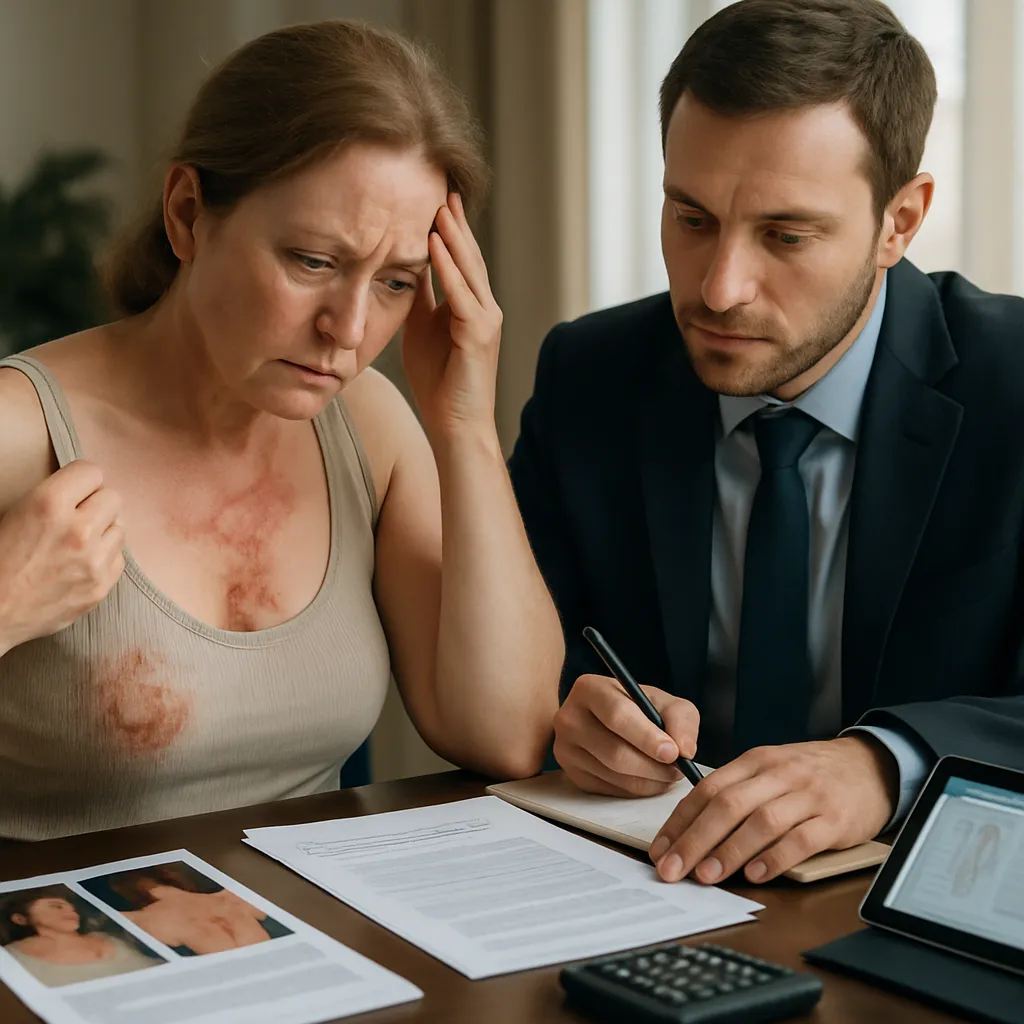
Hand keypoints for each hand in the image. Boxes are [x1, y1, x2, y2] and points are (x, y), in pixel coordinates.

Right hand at [0, 461, 123, 653]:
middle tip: (79, 516)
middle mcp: (77, 529)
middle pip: (112, 497)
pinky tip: (83, 562)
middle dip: (96, 504)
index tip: (76, 490)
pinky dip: (105, 557)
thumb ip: (55, 497)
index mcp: (49, 504)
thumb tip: (84, 489)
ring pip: (120, 527)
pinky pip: (119, 557)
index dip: (82, 481)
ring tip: (79, 542)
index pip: (91, 472)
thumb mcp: (17, 513)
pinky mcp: (101, 586)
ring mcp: (93, 560)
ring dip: (104, 531)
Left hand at [401, 192, 501, 437]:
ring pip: (469, 269)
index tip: (435, 195)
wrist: (455, 425)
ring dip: (453, 235)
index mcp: (471, 306)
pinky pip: (462, 294)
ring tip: (439, 204)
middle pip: (468, 256)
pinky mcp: (479, 335)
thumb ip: (419, 298)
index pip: (460, 258)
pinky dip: (448, 268)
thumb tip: (402, 266)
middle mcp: (484, 308)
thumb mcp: (421, 330)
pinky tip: (434, 243)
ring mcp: (485, 320)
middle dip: (455, 221)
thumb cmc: (438, 383)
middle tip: (441, 185)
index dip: (449, 228)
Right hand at [553, 673, 699, 796]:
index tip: (672, 753)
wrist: (612, 721)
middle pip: (614, 752)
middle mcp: (569, 718)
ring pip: (613, 774)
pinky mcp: (572, 774)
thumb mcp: (665, 702)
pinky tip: (648, 778)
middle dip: (653, 766)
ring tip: (668, 773)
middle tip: (677, 769)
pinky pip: (608, 790)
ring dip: (648, 780)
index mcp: (589, 689)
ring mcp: (566, 748)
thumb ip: (681, 720)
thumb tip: (685, 750)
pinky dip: (635, 789)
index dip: (647, 737)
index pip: (617, 716)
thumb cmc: (640, 709)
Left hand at [648, 736, 898, 883]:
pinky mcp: (834, 819)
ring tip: (707, 875)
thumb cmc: (811, 774)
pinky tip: (756, 874)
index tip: (661, 849)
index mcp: (755, 761)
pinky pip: (801, 839)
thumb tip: (692, 829)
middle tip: (673, 869)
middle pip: (727, 805)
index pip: (707, 789)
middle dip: (694, 840)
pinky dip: (775, 858)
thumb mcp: (771, 770)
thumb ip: (738, 792)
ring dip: (729, 851)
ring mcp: (807, 795)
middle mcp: (778, 774)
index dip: (680, 821)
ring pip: (760, 822)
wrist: (870, 766)